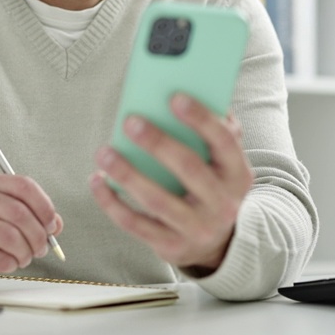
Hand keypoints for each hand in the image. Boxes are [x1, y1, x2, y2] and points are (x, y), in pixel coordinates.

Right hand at [0, 172, 62, 286]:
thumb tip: (55, 224)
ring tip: (23, 258)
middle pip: (19, 213)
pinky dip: (10, 264)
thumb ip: (32, 216)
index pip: (23, 185)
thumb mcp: (3, 217)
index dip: (44, 207)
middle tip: (40, 248)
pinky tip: (7, 263)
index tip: (51, 225)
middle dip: (37, 236)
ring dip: (25, 253)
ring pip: (10, 237)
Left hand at [89, 92, 251, 274]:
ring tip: (104, 152)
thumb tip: (195, 87)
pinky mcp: (171, 246)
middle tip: (130, 121)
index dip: (201, 119)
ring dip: (128, 174)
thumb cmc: (215, 186)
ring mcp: (197, 229)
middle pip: (189, 169)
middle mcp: (223, 203)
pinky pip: (136, 224)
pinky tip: (97, 180)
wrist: (222, 245)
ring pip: (158, 200)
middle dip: (158, 144)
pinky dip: (112, 202)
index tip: (174, 97)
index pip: (224, 141)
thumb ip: (218, 129)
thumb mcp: (226, 162)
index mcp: (238, 174)